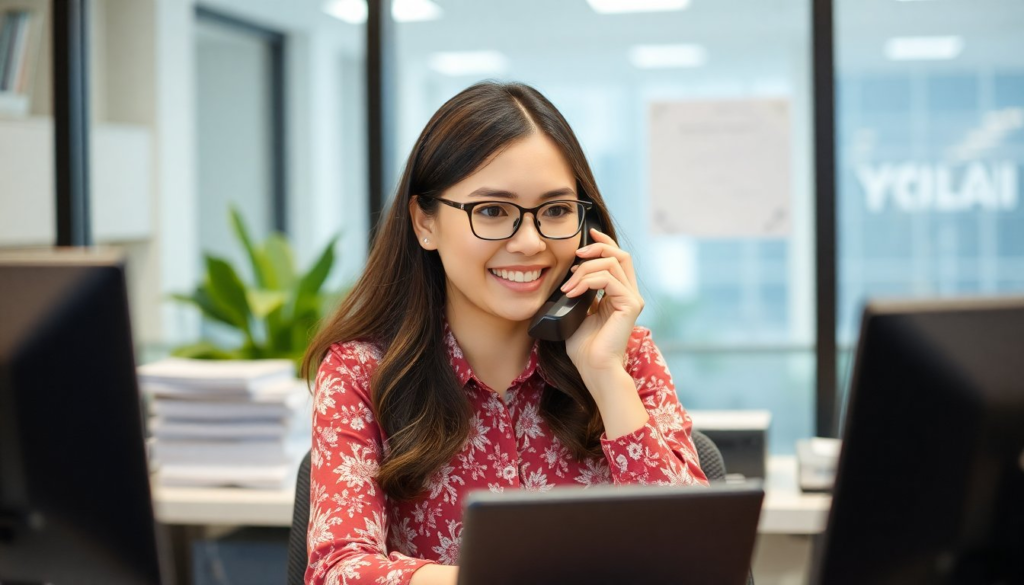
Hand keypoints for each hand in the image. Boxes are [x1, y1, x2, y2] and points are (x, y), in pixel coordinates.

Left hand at [561, 229, 643, 385]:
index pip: (617, 259)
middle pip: (620, 255)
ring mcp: (632, 299)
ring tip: (567, 286)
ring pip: (611, 264)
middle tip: (576, 255)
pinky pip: (608, 280)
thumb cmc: (583, 347)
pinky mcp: (630, 305)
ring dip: (584, 270)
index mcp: (618, 294)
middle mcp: (629, 294)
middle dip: (596, 249)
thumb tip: (569, 275)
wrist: (593, 368)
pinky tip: (573, 293)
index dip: (604, 243)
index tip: (588, 233)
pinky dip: (587, 281)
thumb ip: (579, 292)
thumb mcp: (577, 311)